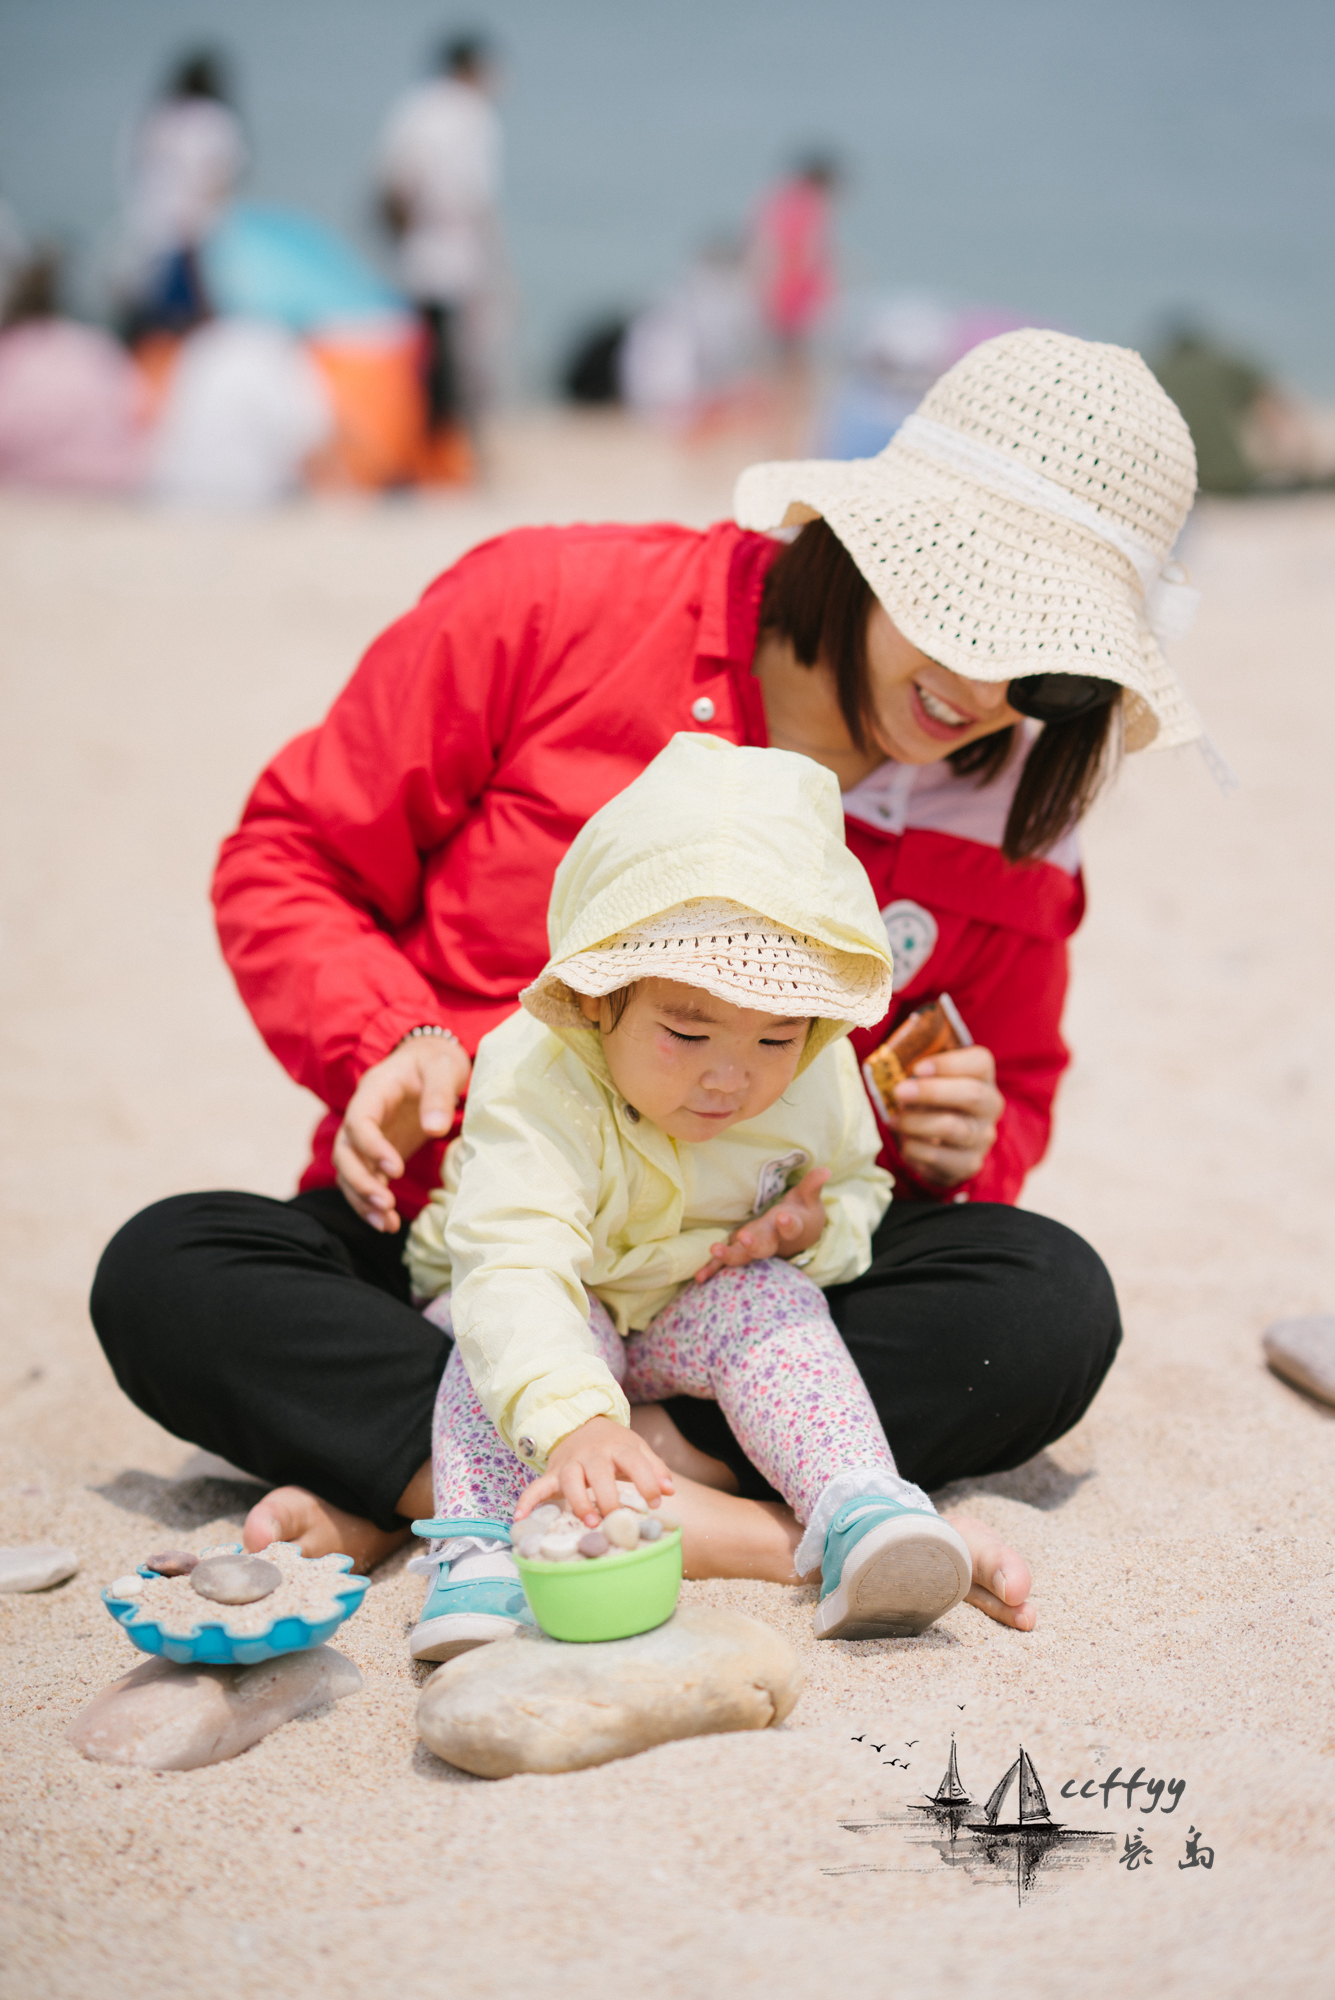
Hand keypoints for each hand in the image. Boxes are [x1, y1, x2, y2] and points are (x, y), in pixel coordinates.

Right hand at [332, 1034, 470, 1232]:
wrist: (430, 1061)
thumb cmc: (436, 1062)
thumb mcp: (444, 1068)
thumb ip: (439, 1095)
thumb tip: (434, 1129)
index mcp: (373, 1091)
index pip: (358, 1122)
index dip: (371, 1147)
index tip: (396, 1169)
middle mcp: (361, 1116)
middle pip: (344, 1153)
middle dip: (360, 1182)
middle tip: (386, 1204)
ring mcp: (366, 1137)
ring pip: (349, 1172)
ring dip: (363, 1200)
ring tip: (387, 1224)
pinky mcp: (376, 1154)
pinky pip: (365, 1180)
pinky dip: (372, 1204)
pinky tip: (389, 1224)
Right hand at [514, 1418, 675, 1528]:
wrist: (581, 1423)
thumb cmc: (614, 1446)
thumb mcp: (637, 1449)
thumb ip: (655, 1469)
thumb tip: (669, 1491)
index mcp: (618, 1446)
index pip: (634, 1461)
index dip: (646, 1481)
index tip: (655, 1502)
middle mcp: (593, 1454)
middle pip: (599, 1472)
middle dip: (608, 1495)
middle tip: (616, 1518)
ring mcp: (570, 1463)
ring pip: (570, 1480)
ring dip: (578, 1501)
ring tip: (589, 1521)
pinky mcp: (552, 1474)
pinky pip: (537, 1487)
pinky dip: (527, 1501)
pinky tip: (520, 1518)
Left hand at [694, 1165, 830, 1282]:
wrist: (798, 1240)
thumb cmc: (801, 1214)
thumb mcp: (808, 1198)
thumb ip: (812, 1185)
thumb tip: (825, 1169)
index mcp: (790, 1227)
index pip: (791, 1226)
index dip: (788, 1223)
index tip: (783, 1217)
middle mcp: (772, 1241)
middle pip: (765, 1247)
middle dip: (754, 1244)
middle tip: (745, 1237)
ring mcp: (755, 1248)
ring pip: (743, 1256)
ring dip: (729, 1255)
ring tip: (715, 1250)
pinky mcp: (740, 1251)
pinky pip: (727, 1262)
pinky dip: (713, 1269)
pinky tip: (699, 1277)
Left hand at [882, 1045, 1003, 1187]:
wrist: (944, 1147)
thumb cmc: (932, 1102)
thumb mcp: (929, 1081)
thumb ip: (918, 1074)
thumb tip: (890, 1073)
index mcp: (983, 1077)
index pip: (980, 1062)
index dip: (949, 1064)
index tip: (917, 1068)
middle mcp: (990, 1106)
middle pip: (971, 1094)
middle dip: (930, 1092)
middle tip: (899, 1092)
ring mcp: (983, 1137)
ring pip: (952, 1127)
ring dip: (915, 1122)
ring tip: (893, 1120)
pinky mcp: (969, 1164)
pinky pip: (936, 1156)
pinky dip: (913, 1148)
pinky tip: (904, 1142)